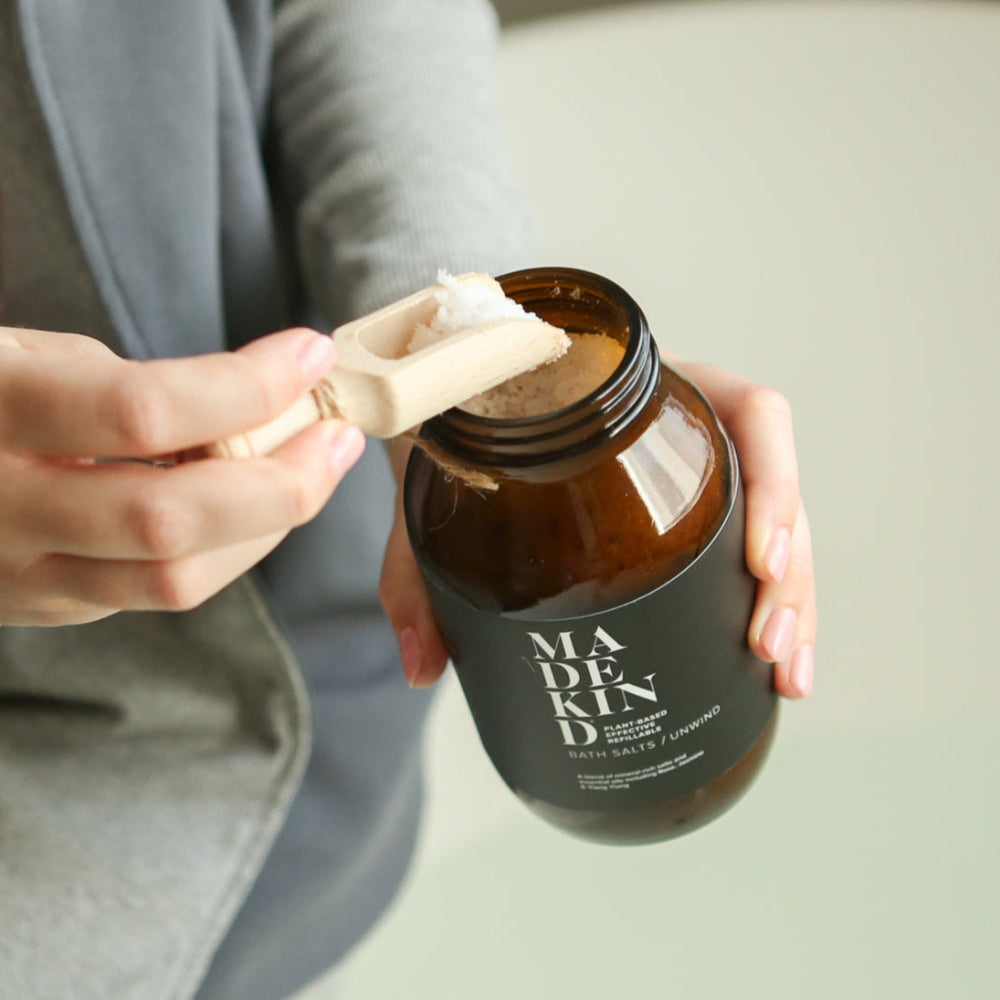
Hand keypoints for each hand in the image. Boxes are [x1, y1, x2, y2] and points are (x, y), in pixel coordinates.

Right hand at [0, 326, 364, 624]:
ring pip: (176, 578)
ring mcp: (19, 574)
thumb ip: (119, 387)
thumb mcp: (23, 355)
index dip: (246, 384)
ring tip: (314, 466)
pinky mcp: (46, 605)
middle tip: (337, 433)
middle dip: (282, 481)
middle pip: (172, 522)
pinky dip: (230, 546)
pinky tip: (257, 503)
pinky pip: (161, 590)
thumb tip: (244, 410)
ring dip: (270, 523)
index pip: (143, 411)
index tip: (310, 352)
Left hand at [380, 364, 814, 698]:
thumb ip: (414, 572)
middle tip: (769, 649)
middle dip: (788, 574)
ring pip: (769, 525)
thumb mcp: (431, 481)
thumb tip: (422, 672)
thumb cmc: (454, 419)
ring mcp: (684, 469)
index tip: (758, 559)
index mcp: (645, 392)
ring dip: (791, 598)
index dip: (772, 482)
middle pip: (771, 487)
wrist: (446, 396)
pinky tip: (763, 661)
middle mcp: (679, 428)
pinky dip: (759, 601)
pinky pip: (740, 549)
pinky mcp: (679, 511)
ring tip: (782, 673)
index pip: (748, 411)